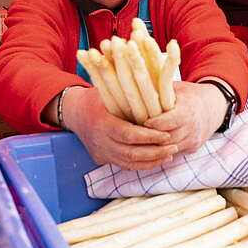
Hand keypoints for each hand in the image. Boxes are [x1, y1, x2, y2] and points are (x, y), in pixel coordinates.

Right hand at [63, 87, 177, 170]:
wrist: (74, 112)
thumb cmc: (96, 97)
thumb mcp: (109, 90)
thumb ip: (129, 91)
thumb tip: (157, 82)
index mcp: (101, 122)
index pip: (128, 135)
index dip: (149, 137)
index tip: (166, 135)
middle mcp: (99, 140)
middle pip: (130, 153)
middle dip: (155, 152)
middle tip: (174, 146)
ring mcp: (100, 152)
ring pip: (129, 163)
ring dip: (152, 161)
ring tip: (169, 154)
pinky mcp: (102, 159)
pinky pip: (124, 166)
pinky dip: (142, 164)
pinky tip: (157, 159)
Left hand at [143, 81, 227, 154]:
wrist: (213, 107)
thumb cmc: (190, 95)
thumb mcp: (178, 88)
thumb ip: (162, 90)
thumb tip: (139, 86)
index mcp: (187, 110)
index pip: (166, 122)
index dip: (152, 124)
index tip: (141, 121)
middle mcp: (192, 127)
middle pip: (166, 138)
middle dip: (151, 138)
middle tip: (137, 134)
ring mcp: (193, 139)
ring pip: (170, 149)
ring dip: (156, 146)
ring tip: (143, 141)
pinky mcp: (193, 148)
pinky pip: (175, 153)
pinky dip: (164, 150)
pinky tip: (154, 145)